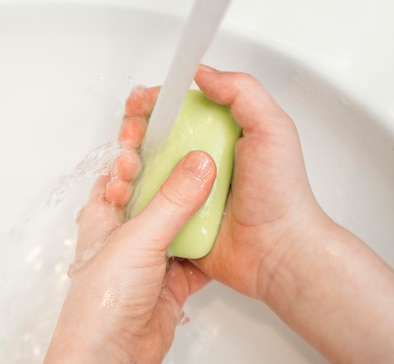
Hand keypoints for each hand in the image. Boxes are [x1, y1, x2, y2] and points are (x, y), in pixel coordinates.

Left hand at [56, 86, 216, 363]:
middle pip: (153, 192)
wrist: (110, 356)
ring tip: (216, 178)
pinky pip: (193, 253)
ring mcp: (148, 258)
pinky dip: (207, 243)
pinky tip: (223, 228)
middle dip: (173, 171)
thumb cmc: (101, 300)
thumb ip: (172, 201)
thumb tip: (199, 164)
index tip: (160, 121)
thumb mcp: (138, 239)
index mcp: (103, 216)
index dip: (137, 144)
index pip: (121, 168)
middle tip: (197, 145)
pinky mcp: (169, 281)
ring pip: (176, 221)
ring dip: (194, 206)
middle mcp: (124, 233)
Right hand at [113, 67, 328, 301]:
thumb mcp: (272, 130)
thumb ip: (242, 93)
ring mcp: (183, 193)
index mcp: (218, 137)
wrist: (276, 251)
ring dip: (125, 166)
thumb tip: (203, 73)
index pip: (177, 111)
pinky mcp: (174, 220)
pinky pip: (145, 207)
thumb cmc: (281, 194)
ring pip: (143, 173)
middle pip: (153, 140)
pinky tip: (122, 195)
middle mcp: (197, 163)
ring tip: (125, 170)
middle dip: (133, 135)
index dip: (154, 105)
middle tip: (130, 141)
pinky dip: (129, 199)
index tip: (140, 106)